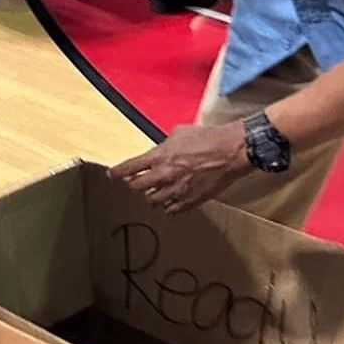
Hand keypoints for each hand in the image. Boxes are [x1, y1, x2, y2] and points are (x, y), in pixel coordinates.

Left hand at [111, 122, 252, 213]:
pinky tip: (172, 199)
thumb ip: (164, 145)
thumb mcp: (179, 133)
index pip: (128, 168)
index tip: (112, 175)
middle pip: (136, 187)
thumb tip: (158, 151)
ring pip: (152, 201)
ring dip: (152, 195)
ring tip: (157, 190)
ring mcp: (176, 191)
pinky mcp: (190, 201)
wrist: (231, 151)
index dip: (117, 173)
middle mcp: (164, 175)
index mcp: (159, 157)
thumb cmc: (208, 138)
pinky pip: (171, 210)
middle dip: (135, 184)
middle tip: (138, 181)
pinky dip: (168, 206)